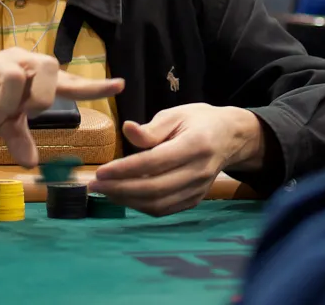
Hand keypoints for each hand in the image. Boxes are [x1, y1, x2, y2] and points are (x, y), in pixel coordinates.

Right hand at [0, 48, 123, 168]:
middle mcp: (20, 61)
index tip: (120, 85)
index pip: (68, 80)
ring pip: (13, 76)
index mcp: (33, 76)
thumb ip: (19, 139)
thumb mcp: (5, 123)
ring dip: (4, 104)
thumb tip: (32, 165)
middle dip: (41, 95)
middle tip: (26, 111)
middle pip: (48, 65)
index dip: (93, 85)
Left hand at [89, 104, 264, 216]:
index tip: (101, 171)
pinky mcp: (195, 200)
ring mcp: (198, 190)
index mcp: (194, 145)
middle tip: (94, 184)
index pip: (154, 163)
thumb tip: (126, 129)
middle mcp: (198, 172)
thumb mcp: (176, 114)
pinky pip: (165, 209)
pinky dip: (141, 206)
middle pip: (155, 189)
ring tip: (104, 191)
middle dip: (120, 189)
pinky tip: (123, 196)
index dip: (125, 169)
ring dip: (127, 201)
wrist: (230, 137)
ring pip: (159, 204)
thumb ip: (151, 128)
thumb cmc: (199, 120)